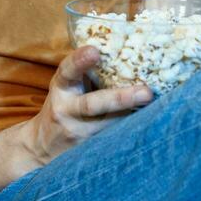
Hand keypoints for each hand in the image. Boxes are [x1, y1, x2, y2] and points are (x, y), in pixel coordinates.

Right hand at [21, 45, 153, 166]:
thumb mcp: (68, 85)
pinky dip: (134, 130)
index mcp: (61, 87)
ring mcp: (78, 133)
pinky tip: (153, 123)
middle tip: (146, 92)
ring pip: (109, 125)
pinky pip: (115, 139)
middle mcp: (66, 110)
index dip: (80, 60)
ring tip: (157, 108)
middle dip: (120, 99)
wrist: (43, 147)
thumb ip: (88, 71)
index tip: (95, 51)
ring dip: (134, 116)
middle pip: (92, 105)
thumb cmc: (65, 106)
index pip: (67, 71)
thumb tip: (128, 49)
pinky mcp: (89, 150)